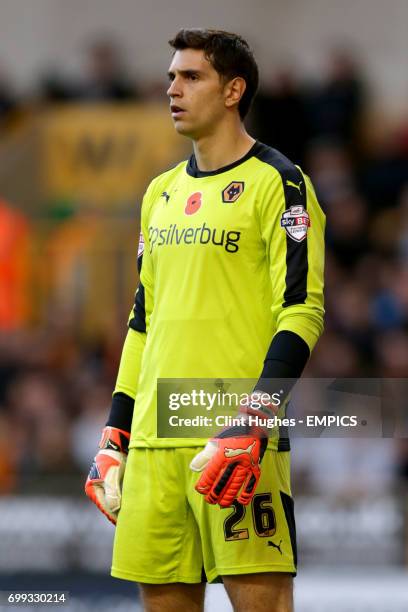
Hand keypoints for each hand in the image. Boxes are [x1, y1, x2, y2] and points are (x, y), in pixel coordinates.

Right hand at [85, 426, 129, 524]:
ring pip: (116, 501)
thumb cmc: (112, 458)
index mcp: (93, 490)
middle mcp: (98, 490)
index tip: (125, 523)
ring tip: (135, 515)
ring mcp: (107, 486)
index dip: (116, 516)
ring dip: (124, 507)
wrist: (118, 443)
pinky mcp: (115, 482)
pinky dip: (127, 499)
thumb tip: (115, 510)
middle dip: (120, 513)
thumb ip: (112, 493)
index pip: (106, 507)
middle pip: (110, 506)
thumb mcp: (111, 476)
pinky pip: (121, 495)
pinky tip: (135, 504)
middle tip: (132, 521)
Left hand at [190, 392, 275, 506]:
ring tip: (221, 504)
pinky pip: (252, 483)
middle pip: (223, 481)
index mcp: (223, 452)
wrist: (253, 424)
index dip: (204, 483)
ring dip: (228, 496)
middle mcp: (235, 459)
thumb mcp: (215, 441)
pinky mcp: (256, 466)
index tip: (200, 490)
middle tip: (209, 500)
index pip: (211, 472)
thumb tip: (193, 468)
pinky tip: (241, 501)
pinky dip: (247, 493)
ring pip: (236, 484)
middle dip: (215, 493)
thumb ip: (204, 456)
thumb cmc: (231, 434)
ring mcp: (247, 463)